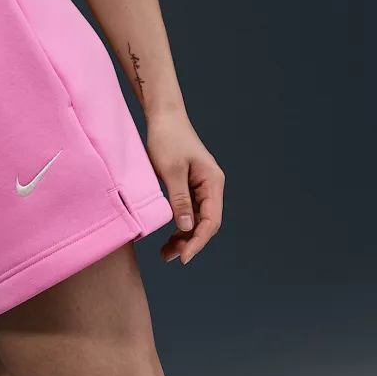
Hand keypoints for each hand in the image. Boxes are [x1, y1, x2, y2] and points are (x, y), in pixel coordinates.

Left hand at [146, 111, 224, 264]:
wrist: (163, 118)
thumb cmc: (168, 139)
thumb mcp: (171, 171)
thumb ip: (179, 199)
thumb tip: (186, 227)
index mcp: (213, 182)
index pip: (211, 220)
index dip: (198, 241)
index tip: (184, 257)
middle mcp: (210, 187)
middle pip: (205, 223)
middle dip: (189, 243)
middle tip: (170, 257)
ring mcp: (200, 187)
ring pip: (195, 220)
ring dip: (183, 238)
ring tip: (166, 254)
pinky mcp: (188, 187)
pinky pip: (187, 212)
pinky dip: (178, 226)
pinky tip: (168, 238)